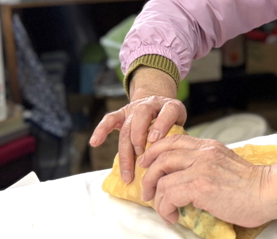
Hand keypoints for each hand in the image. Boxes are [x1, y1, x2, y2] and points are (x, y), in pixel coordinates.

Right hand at [89, 66, 183, 182]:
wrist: (160, 105)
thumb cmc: (172, 122)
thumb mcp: (181, 126)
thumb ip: (177, 137)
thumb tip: (170, 163)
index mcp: (171, 106)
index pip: (168, 111)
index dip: (161, 124)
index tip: (155, 140)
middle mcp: (152, 104)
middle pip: (142, 115)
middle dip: (139, 137)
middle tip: (141, 158)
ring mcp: (136, 107)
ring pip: (127, 125)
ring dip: (126, 149)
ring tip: (128, 172)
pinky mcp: (123, 113)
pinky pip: (110, 119)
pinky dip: (101, 130)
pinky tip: (95, 142)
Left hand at [139, 134, 272, 228]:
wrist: (269, 192)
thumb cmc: (252, 185)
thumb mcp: (226, 164)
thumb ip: (207, 164)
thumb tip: (187, 177)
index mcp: (209, 147)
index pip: (174, 140)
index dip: (155, 151)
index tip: (148, 164)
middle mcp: (203, 153)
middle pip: (161, 155)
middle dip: (148, 175)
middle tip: (147, 191)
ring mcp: (201, 168)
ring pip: (162, 177)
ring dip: (156, 196)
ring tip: (162, 209)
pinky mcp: (200, 186)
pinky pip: (169, 195)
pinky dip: (165, 208)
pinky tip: (173, 216)